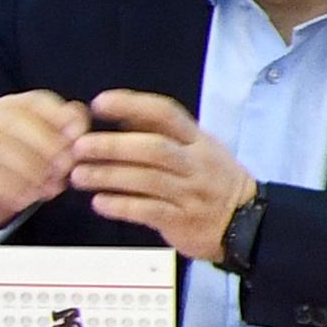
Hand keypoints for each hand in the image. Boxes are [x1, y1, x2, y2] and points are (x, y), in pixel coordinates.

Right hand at [0, 89, 94, 232]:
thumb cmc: (20, 169)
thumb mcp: (45, 152)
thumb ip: (63, 134)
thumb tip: (77, 121)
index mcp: (8, 108)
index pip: (34, 100)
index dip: (58, 115)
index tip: (78, 135)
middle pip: (14, 122)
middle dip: (45, 144)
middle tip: (65, 167)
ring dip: (29, 169)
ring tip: (50, 189)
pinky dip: (8, 188)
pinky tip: (26, 200)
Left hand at [59, 90, 258, 266]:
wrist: (248, 223)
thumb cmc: (211, 181)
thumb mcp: (197, 149)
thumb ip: (161, 133)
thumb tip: (119, 115)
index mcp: (198, 140)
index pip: (166, 113)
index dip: (131, 105)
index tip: (99, 104)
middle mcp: (196, 163)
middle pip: (154, 148)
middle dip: (112, 146)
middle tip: (78, 147)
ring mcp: (192, 193)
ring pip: (147, 180)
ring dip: (108, 176)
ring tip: (79, 176)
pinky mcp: (184, 221)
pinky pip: (148, 211)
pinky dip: (121, 206)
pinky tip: (99, 203)